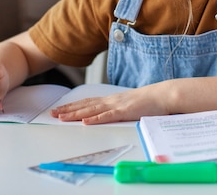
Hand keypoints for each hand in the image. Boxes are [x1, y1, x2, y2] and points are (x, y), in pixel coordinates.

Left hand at [50, 83, 169, 124]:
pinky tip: (86, 121)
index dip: (73, 106)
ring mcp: (117, 105)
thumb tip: (108, 114)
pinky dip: (96, 118)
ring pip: (92, 110)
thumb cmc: (149, 101)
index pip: (88, 102)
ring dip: (76, 114)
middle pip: (85, 105)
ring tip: (63, 118)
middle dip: (68, 110)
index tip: (60, 109)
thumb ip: (118, 108)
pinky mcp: (125, 111)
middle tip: (53, 114)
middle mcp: (111, 100)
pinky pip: (108, 116)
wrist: (163, 95)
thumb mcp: (129, 104)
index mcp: (112, 99)